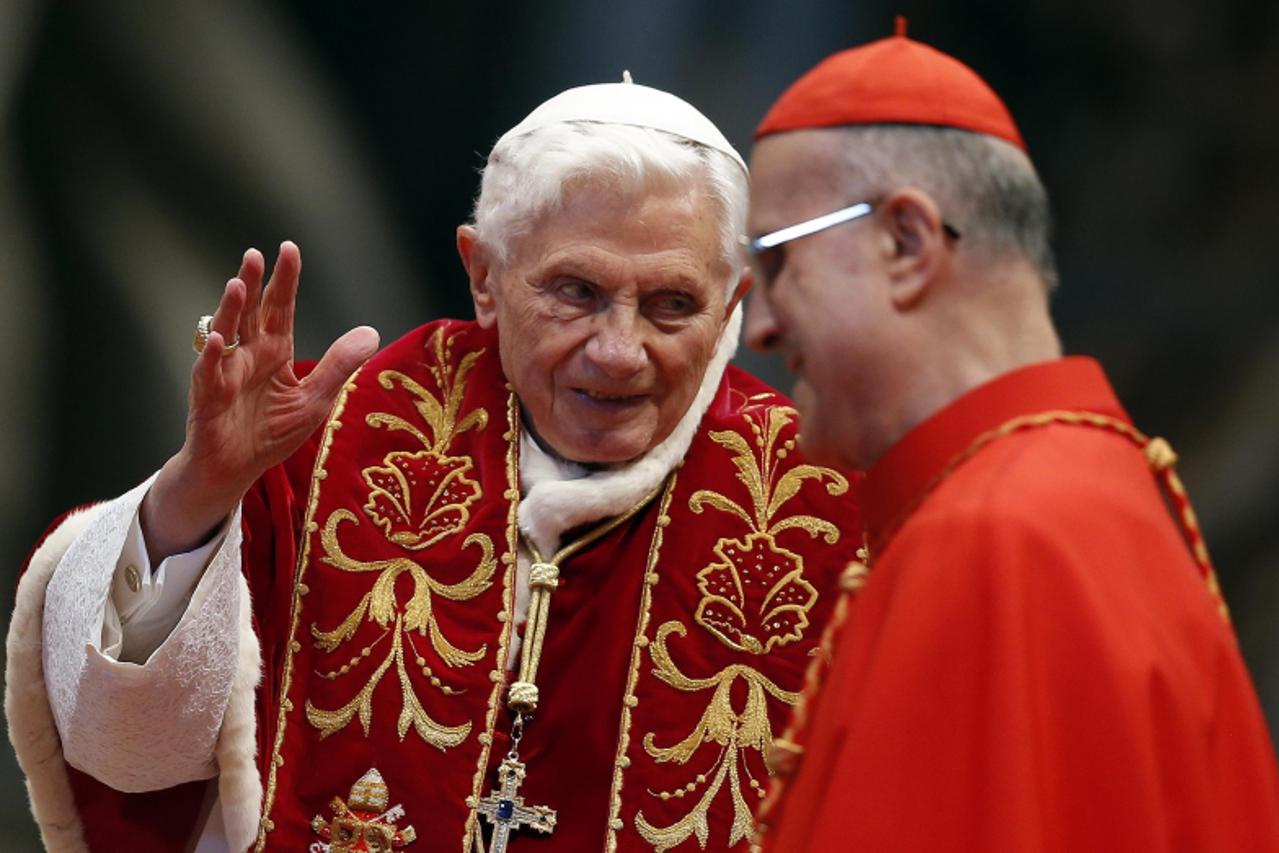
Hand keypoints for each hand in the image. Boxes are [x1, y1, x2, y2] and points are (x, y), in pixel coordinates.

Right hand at [141, 242, 379, 560]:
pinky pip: (210, 372)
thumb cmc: (271, 432)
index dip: (285, 280)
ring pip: (227, 333)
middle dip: (255, 284)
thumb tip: (372, 331)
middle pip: (252, 312)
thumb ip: (339, 365)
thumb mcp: (316, 398)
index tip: (289, 249)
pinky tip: (219, 339)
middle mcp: (248, 355)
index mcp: (275, 351)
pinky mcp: (209, 396)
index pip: (281, 308)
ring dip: (231, 309)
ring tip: (238, 283)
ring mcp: (226, 372)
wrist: (236, 469)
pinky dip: (213, 356)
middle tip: (257, 254)